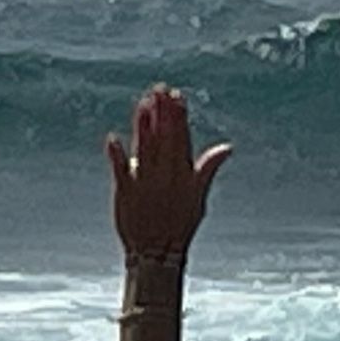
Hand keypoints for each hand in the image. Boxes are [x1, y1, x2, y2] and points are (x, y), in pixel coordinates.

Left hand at [105, 85, 229, 262]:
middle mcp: (164, 174)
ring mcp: (144, 182)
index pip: (181, 137)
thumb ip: (209, 167)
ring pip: (144, 147)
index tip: (176, 95)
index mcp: (182, 173)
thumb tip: (228, 147)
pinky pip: (120, 170)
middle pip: (162, 137)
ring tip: (143, 103)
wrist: (157, 251)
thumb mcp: (199, 196)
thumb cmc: (180, 224)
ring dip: (143, 125)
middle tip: (159, 89)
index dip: (178, 116)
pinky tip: (112, 138)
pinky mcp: (126, 191)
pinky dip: (116, 154)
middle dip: (161, 112)